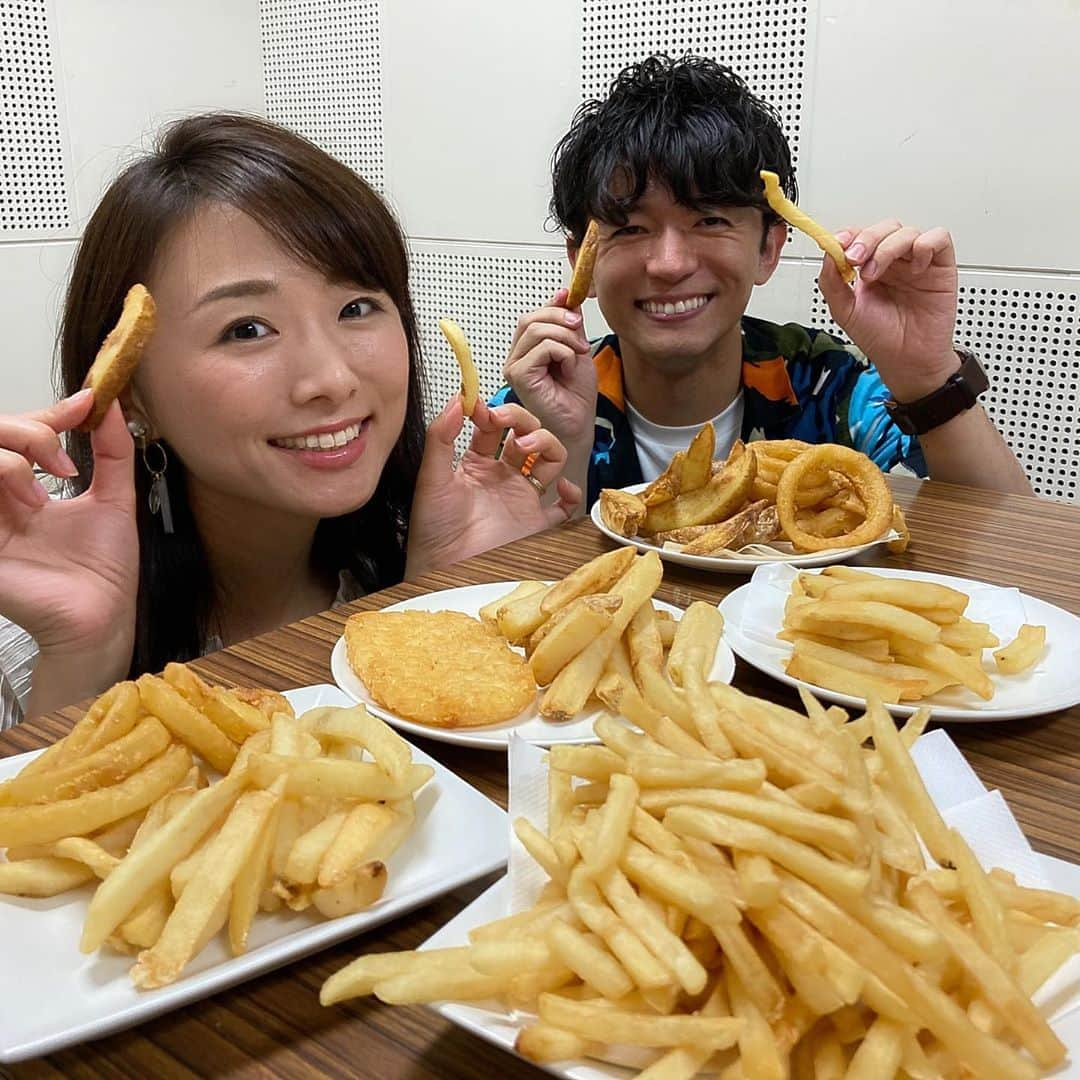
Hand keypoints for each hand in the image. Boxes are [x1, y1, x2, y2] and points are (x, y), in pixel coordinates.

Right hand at [0, 392, 138, 698]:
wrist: (102, 617)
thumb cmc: (105, 569)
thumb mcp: (114, 499)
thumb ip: (112, 452)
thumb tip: (108, 404)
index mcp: (24, 490)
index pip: (19, 434)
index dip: (48, 413)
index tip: (89, 403)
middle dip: (28, 431)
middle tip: (63, 461)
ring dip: (12, 458)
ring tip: (48, 488)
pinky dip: (3, 478)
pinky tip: (32, 504)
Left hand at [405, 398, 581, 578]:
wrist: (445, 569)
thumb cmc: (432, 531)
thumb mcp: (430, 478)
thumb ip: (440, 437)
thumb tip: (455, 401)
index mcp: (475, 465)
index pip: (491, 427)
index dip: (489, 412)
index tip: (480, 406)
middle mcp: (501, 478)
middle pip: (524, 435)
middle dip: (520, 420)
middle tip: (505, 420)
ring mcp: (521, 498)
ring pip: (549, 459)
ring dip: (546, 443)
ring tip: (527, 447)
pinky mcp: (536, 522)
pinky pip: (564, 507)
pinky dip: (570, 493)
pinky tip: (560, 486)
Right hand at [503, 288, 596, 450]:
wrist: (579, 424)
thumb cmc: (576, 397)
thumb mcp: (577, 349)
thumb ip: (569, 325)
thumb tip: (565, 294)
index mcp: (528, 350)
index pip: (535, 316)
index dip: (554, 305)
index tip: (572, 300)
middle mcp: (517, 357)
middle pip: (531, 318)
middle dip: (561, 319)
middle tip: (580, 332)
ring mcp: (514, 366)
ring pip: (535, 329)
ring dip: (565, 337)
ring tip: (577, 354)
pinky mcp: (518, 375)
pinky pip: (541, 348)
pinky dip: (563, 352)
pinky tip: (568, 368)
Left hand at [818, 220, 959, 401]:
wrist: (906, 360)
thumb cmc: (880, 338)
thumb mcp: (845, 311)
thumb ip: (832, 282)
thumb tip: (828, 253)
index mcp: (870, 268)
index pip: (861, 237)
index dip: (850, 235)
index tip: (838, 244)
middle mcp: (894, 262)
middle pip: (884, 228)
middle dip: (866, 239)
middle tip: (855, 259)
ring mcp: (917, 262)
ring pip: (907, 231)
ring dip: (887, 247)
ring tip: (876, 273)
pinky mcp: (941, 266)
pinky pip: (939, 238)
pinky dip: (925, 245)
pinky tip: (914, 268)